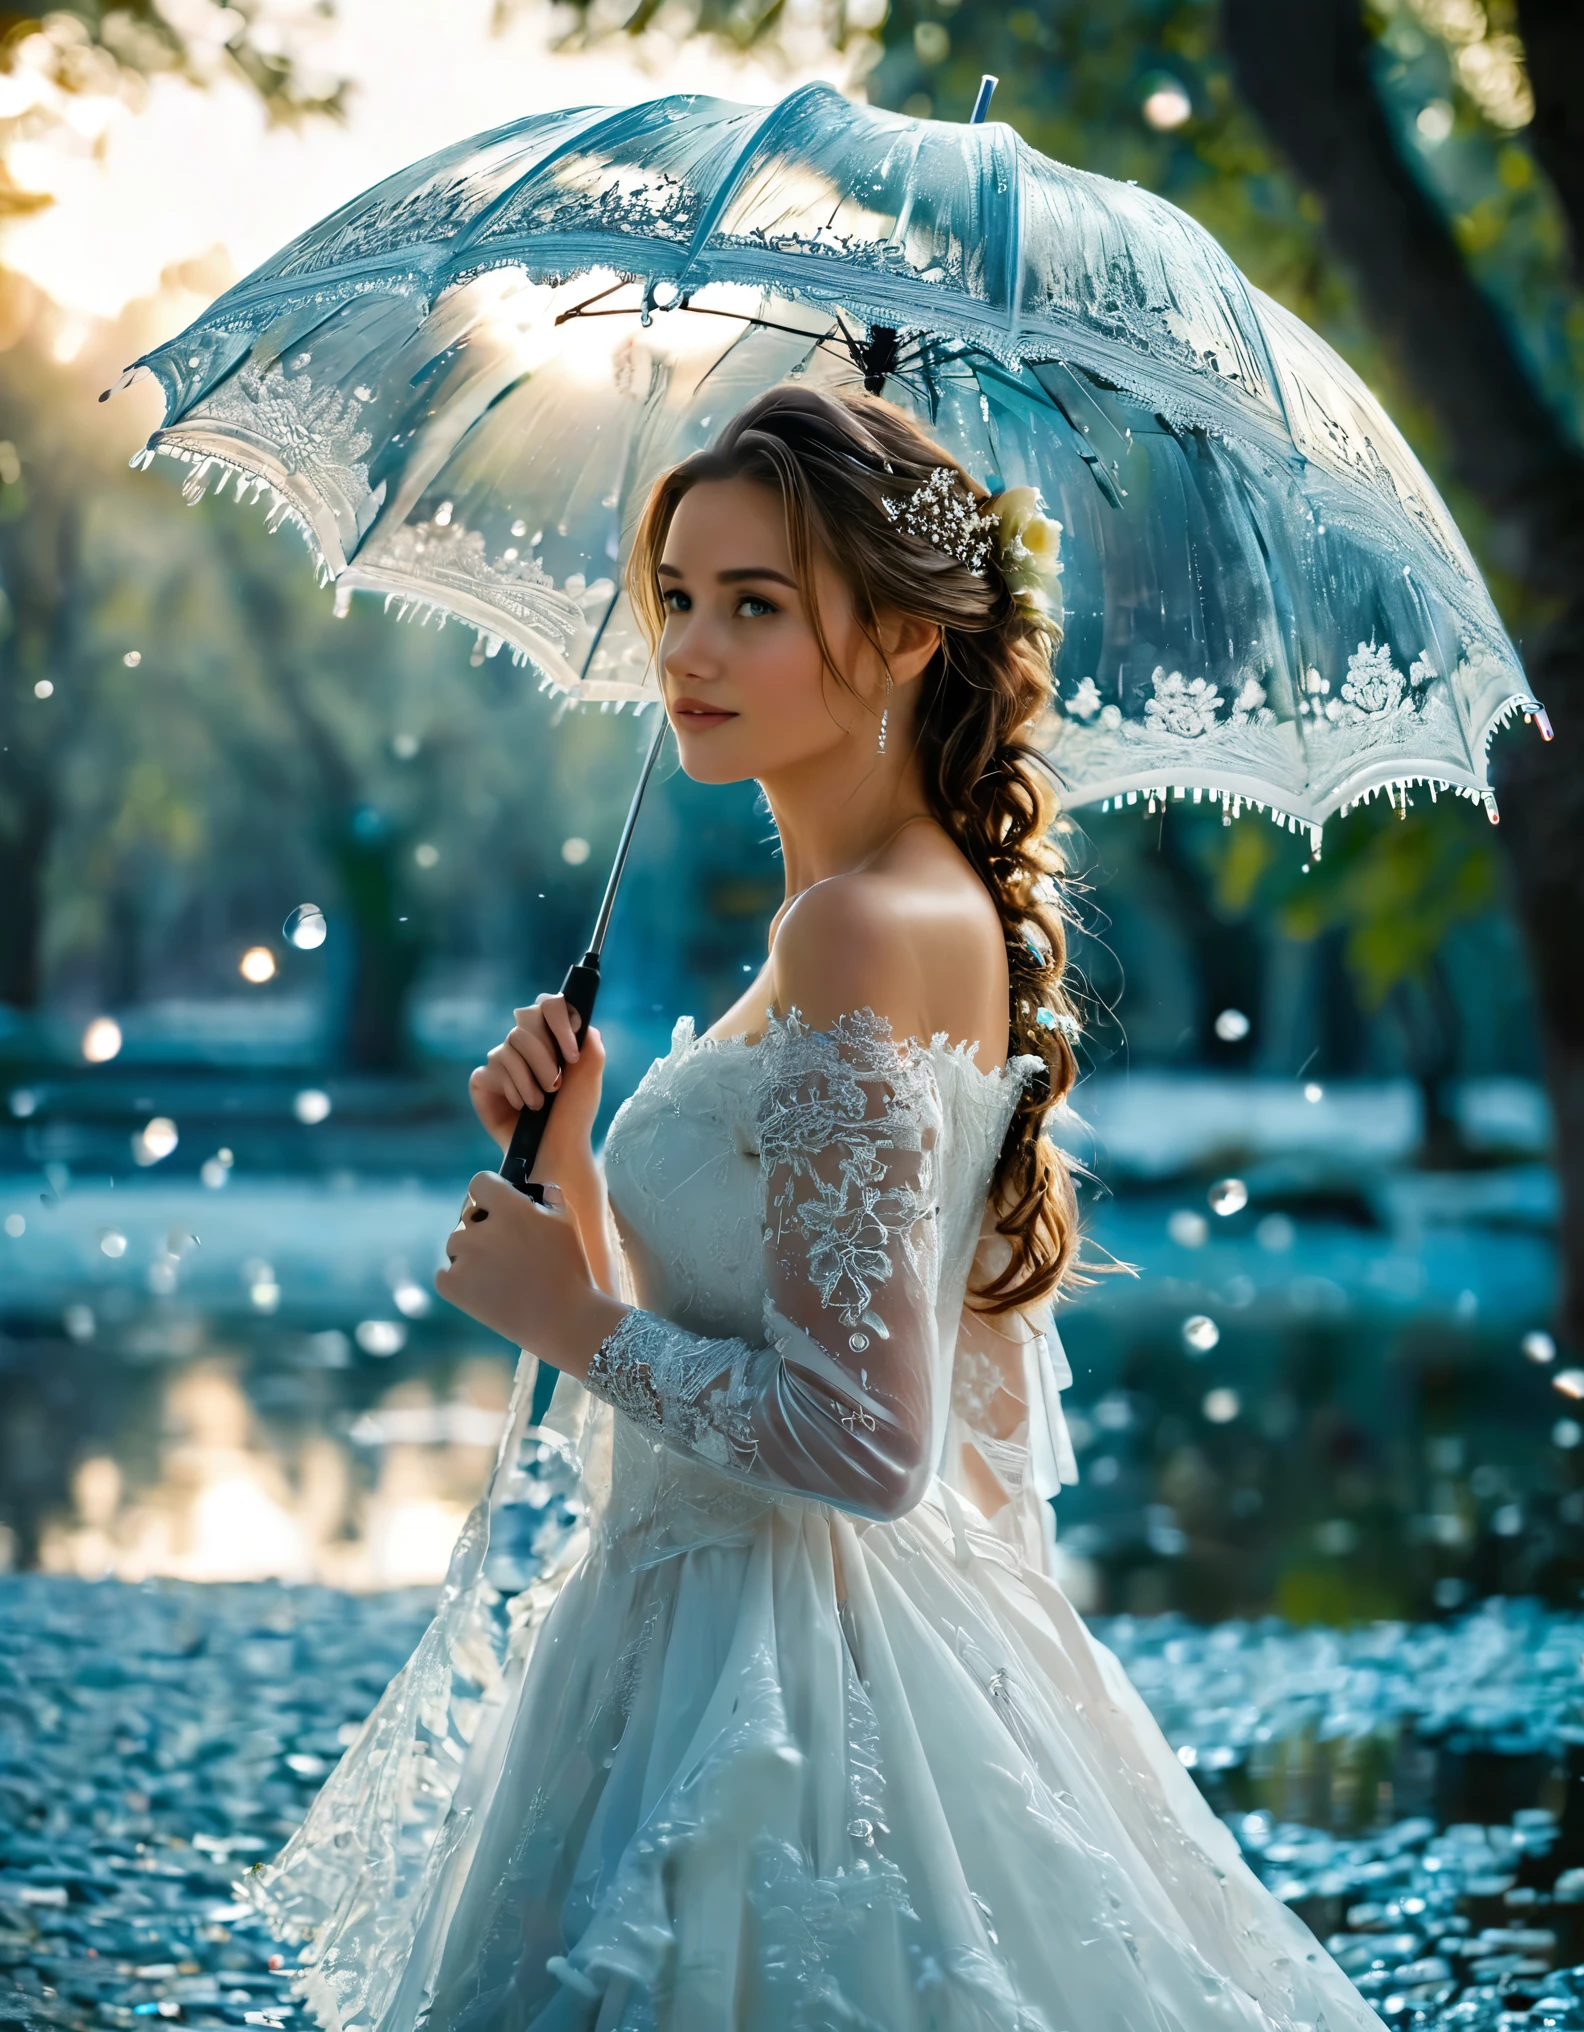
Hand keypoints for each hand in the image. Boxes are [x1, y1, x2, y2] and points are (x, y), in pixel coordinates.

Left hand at [435, 1171, 623, 1370]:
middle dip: (481, 1229)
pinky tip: (482, 1290)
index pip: (480, 1183)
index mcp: (510, 1208)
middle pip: (466, 1218)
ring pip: (455, 1246)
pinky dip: (457, 1280)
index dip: (488, 1194)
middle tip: (504, 1251)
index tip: (495, 1207)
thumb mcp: (567, 1223)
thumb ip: (548, 1198)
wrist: (564, 1320)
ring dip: (470, 1255)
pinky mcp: (453, 1286)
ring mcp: (465, 1258)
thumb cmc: (570, 1270)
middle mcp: (482, 1229)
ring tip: (498, 1276)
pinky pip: (444, 1274)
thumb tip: (537, 1189)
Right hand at [470, 995, 605, 1176]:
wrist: (555, 1149)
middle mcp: (524, 1043)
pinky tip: (521, 1107)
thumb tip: (581, 1018)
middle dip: (545, 1056)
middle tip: (555, 1085)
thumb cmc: (573, 1114)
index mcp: (551, 1036)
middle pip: (525, 1021)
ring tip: (540, 1103)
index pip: (548, 1005)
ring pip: (508, 1046)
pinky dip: (512, 1089)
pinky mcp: (483, 1080)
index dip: (559, 1021)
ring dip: (530, 1079)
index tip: (571, 1054)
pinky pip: (491, 1069)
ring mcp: (502, 1060)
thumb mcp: (590, 1075)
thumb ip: (589, 1043)